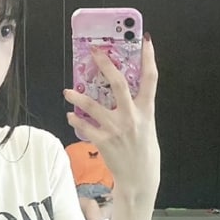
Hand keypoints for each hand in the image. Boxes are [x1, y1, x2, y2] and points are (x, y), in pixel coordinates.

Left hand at [63, 35, 160, 198]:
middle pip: (118, 83)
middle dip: (105, 64)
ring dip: (77, 97)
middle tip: (94, 52)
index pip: (151, 78)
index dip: (150, 57)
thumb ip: (137, 110)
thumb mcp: (147, 127)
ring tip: (67, 92)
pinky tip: (70, 116)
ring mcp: (117, 129)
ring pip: (93, 106)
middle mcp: (132, 117)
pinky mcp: (104, 142)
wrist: (139, 180)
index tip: (146, 39)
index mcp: (147, 111)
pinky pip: (85, 127)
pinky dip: (75, 120)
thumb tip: (123, 94)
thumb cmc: (144, 152)